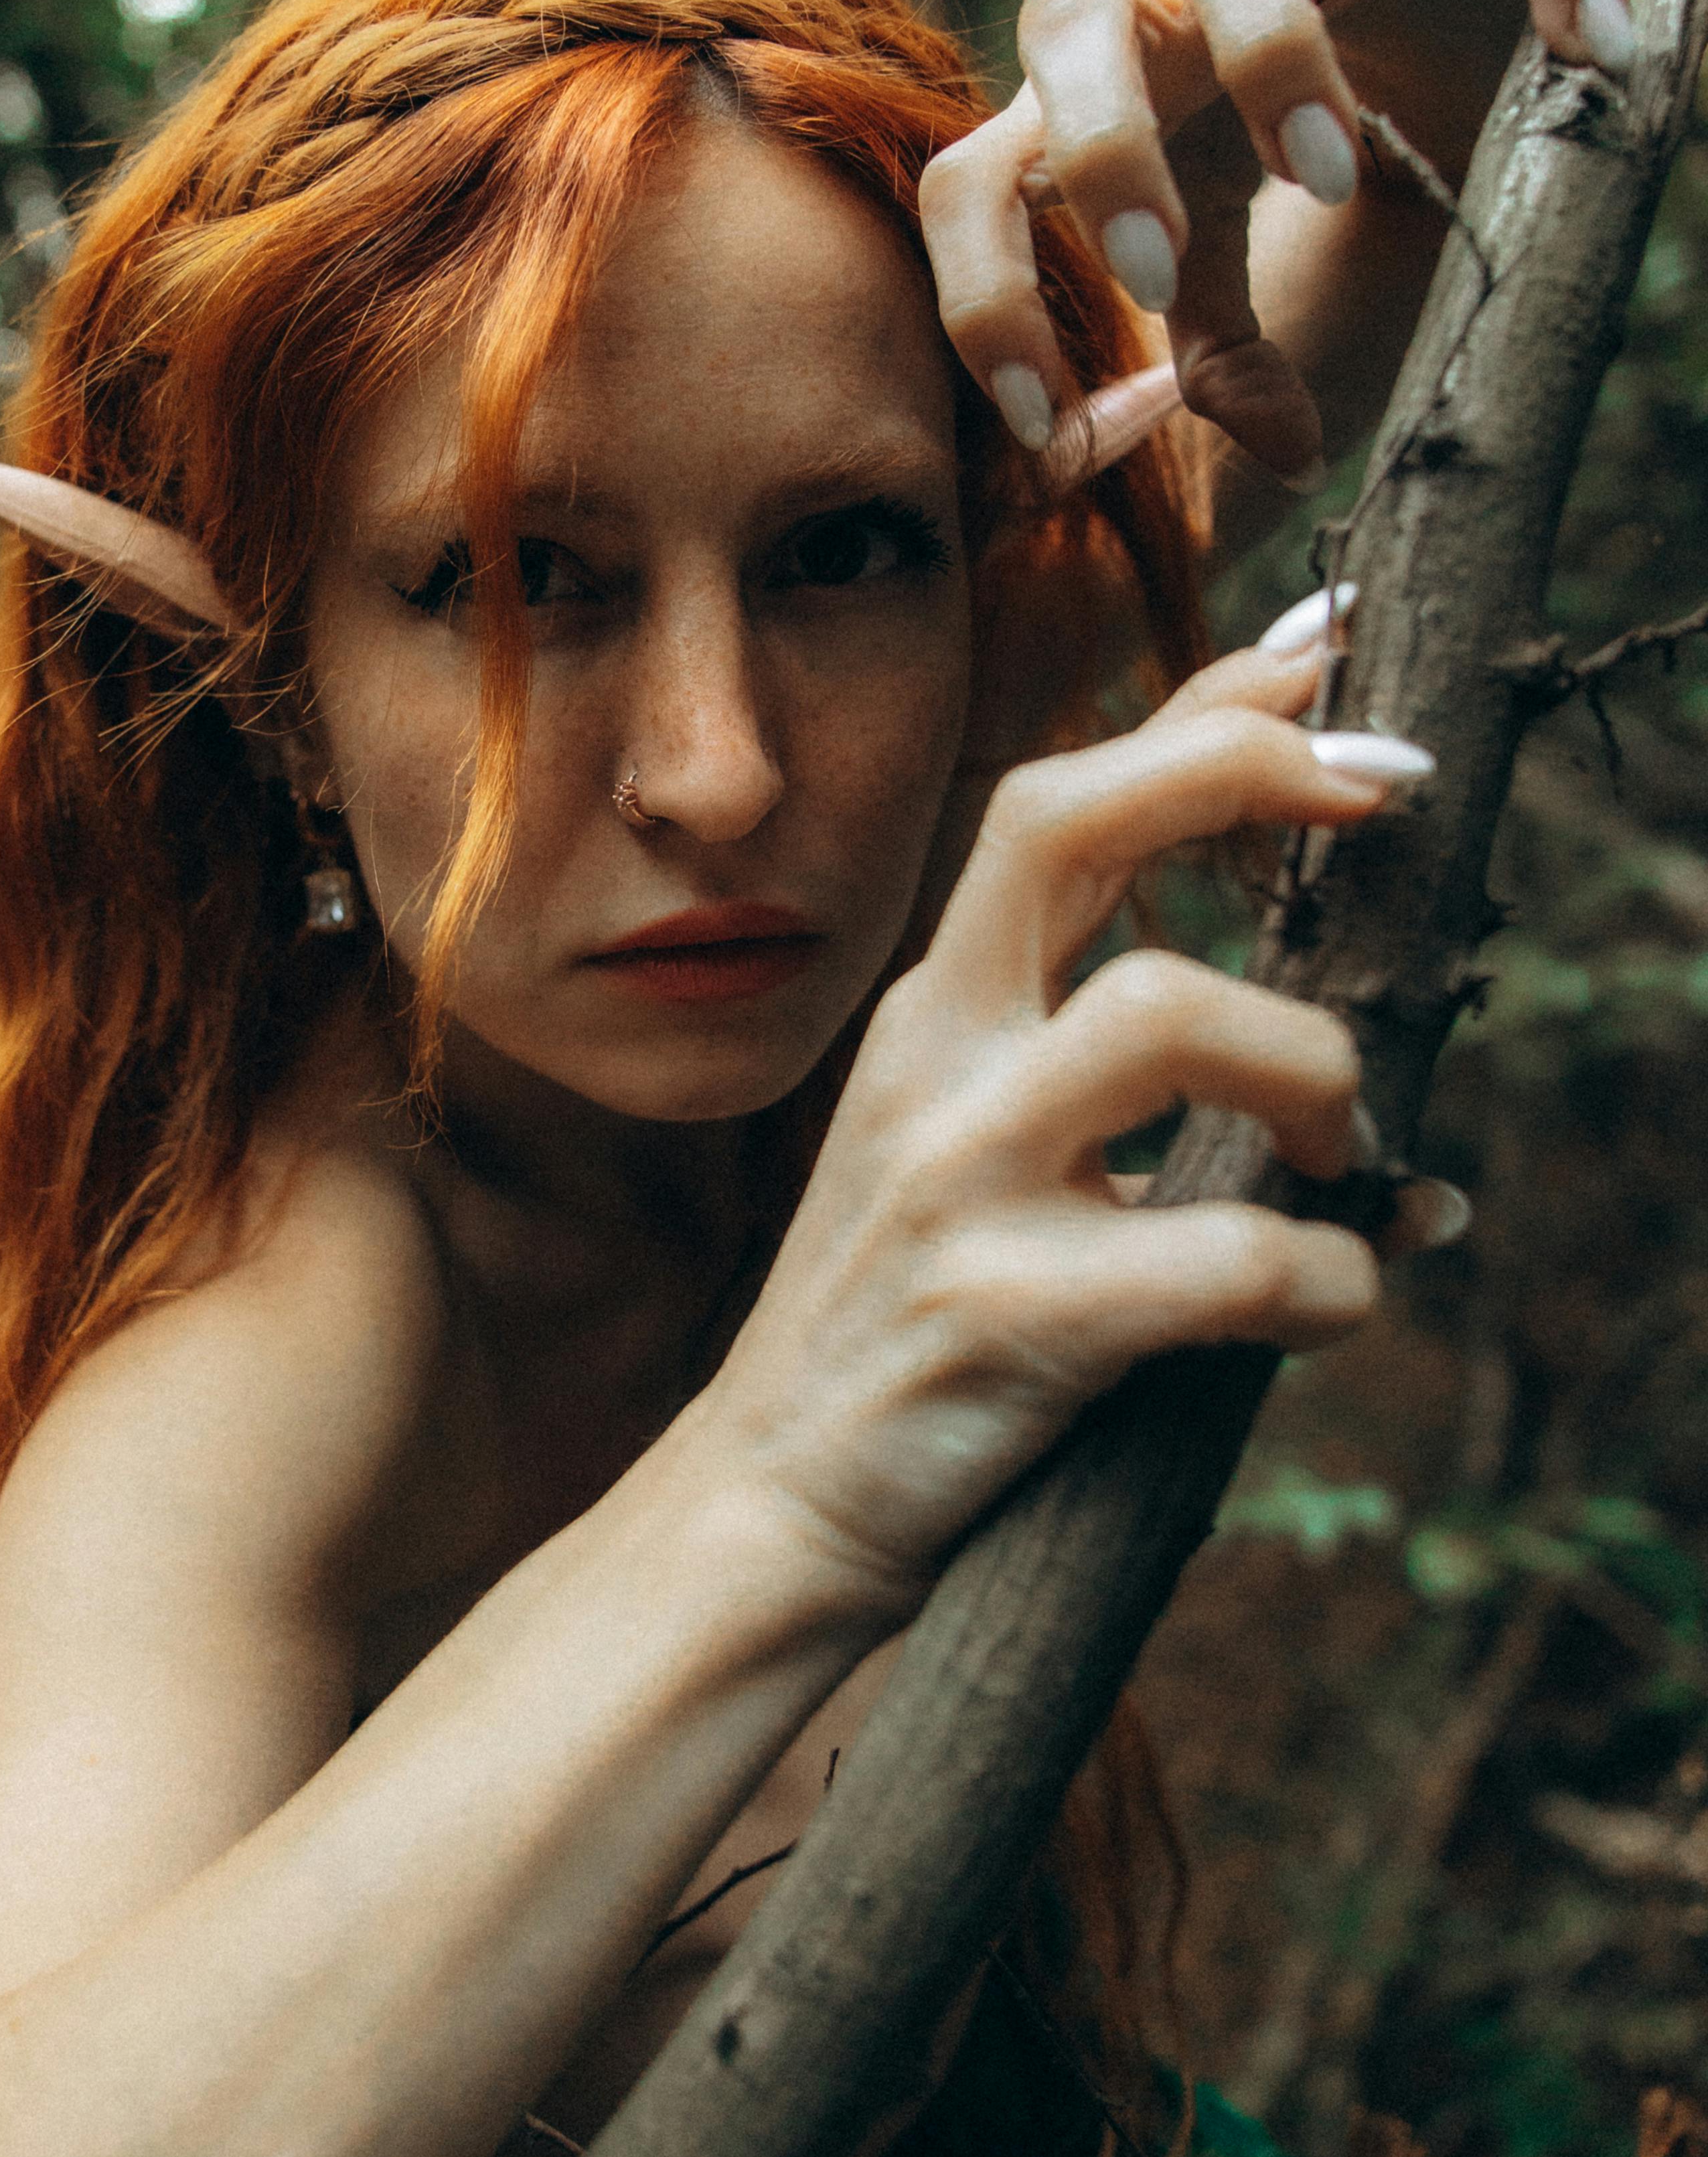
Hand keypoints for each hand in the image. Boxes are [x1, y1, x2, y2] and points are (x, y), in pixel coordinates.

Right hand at [700, 639, 1437, 1613]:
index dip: (1205, 708)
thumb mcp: (976, 1149)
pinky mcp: (1007, 1314)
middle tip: (1383, 793)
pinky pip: (1233, 1259)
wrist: (772, 1504)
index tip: (1330, 652)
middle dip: (1238, 769)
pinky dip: (1337, 1276)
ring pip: (1172, 1015)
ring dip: (1318, 1071)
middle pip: (1063, 822)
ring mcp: (958, 1179)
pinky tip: (1343, 1297)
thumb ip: (1111, 1080)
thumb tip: (1359, 1077)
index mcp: (936, 1009)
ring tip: (1344, 1151)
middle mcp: (933, 1059)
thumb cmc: (914, 1324)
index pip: (1057, 793)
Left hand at [919, 0, 1629, 485]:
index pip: (976, 182)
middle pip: (1065, 22)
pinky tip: (1595, 46)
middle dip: (1101, 152)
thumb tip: (1283, 455)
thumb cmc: (1237, 97)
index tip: (1035, 420)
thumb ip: (1219, 333)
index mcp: (1081, 98)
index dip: (985, 298)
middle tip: (1159, 265)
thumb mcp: (1222, 223)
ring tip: (1336, 175)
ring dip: (1267, 56)